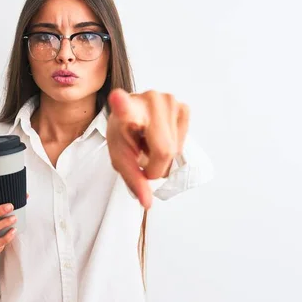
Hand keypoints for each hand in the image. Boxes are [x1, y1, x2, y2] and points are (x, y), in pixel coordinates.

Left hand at [106, 88, 189, 208]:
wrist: (132, 115)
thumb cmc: (125, 134)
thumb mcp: (121, 158)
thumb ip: (133, 180)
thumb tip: (148, 203)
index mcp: (126, 110)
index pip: (124, 107)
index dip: (121, 104)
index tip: (117, 97)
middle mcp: (149, 101)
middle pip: (164, 150)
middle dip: (155, 165)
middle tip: (143, 157)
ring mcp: (169, 101)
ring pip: (176, 149)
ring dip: (164, 156)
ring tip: (150, 143)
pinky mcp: (184, 107)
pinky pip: (184, 143)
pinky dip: (174, 148)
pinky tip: (161, 137)